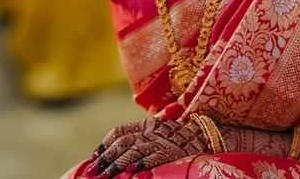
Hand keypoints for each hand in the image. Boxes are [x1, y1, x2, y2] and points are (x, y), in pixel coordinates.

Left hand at [86, 117, 209, 176]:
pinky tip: (131, 171)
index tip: (94, 156)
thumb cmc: (179, 136)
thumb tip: (122, 150)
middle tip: (93, 169)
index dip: (105, 143)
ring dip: (117, 164)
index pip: (120, 131)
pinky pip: (153, 158)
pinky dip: (141, 164)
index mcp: (146, 125)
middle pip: (123, 142)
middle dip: (106, 157)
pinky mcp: (171, 152)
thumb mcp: (159, 130)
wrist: (206, 133)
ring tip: (105, 175)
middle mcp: (150, 132)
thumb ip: (141, 136)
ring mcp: (160, 142)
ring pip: (133, 151)